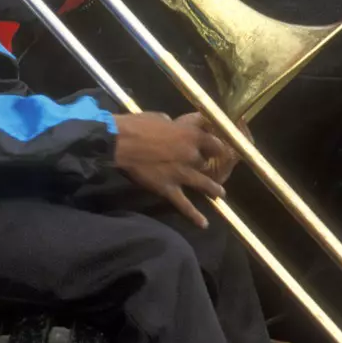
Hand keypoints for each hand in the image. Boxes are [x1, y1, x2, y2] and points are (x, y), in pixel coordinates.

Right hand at [113, 112, 234, 225]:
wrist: (121, 143)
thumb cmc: (138, 126)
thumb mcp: (161, 118)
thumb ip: (173, 127)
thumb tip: (174, 130)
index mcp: (191, 135)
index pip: (213, 140)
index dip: (216, 145)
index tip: (217, 147)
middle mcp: (192, 155)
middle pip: (206, 162)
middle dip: (206, 164)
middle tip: (207, 167)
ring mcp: (182, 174)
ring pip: (203, 184)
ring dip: (213, 189)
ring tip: (220, 194)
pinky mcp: (169, 188)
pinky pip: (184, 204)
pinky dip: (194, 215)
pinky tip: (203, 224)